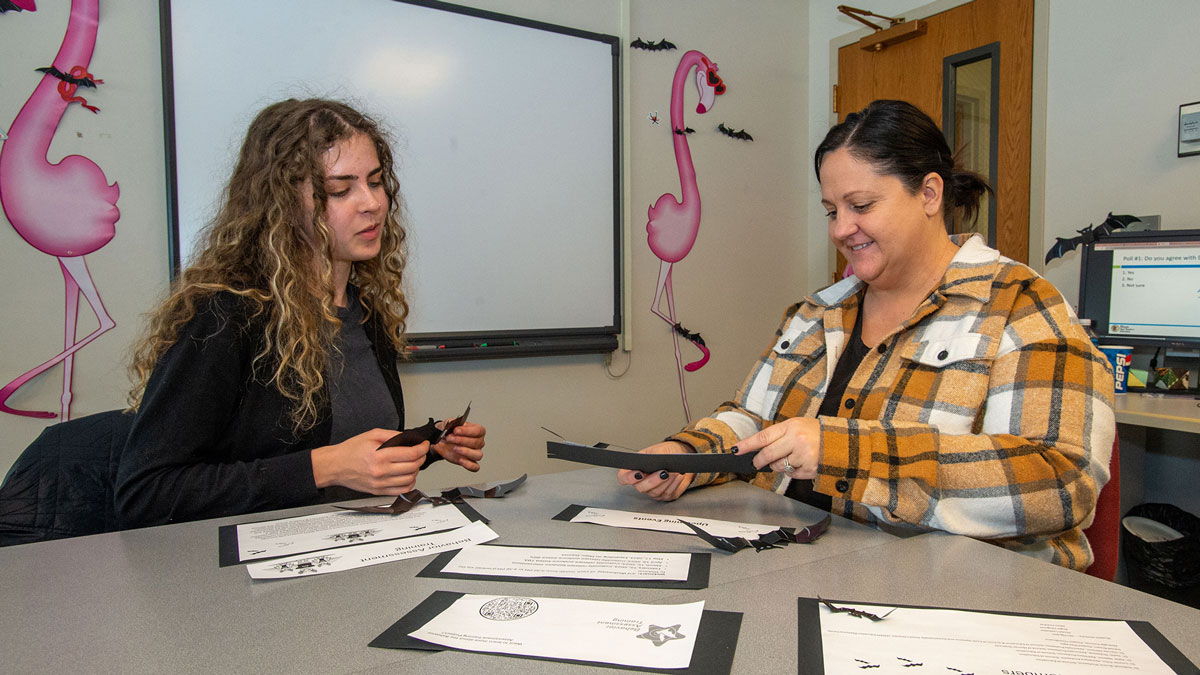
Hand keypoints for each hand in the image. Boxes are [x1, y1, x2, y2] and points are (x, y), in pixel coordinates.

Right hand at [311, 428, 428, 494]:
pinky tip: (407, 475)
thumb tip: (408, 437)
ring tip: (413, 463)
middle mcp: (381, 471)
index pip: (410, 454)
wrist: (335, 466)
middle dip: (421, 457)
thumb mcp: (371, 435)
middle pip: (413, 466)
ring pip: (410, 479)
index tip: (424, 445)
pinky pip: (401, 490)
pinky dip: (409, 483)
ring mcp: (380, 483)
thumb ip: (392, 435)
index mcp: (379, 456)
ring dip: (416, 470)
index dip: (422, 448)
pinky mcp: (379, 491)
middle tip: (420, 452)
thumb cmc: (350, 451)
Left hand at [432, 421, 485, 470]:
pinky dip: (469, 465)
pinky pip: (475, 467)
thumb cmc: (449, 431)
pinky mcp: (470, 462)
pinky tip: (460, 460)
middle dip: (461, 440)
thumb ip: (450, 423)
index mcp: (477, 430)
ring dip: (466, 452)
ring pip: (478, 455)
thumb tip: (451, 426)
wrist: (442, 441)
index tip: (456, 430)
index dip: (467, 431)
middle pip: (476, 442)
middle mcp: (479, 442)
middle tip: (450, 438)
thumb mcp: (448, 423)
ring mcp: (475, 453)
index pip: (478, 430)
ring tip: (455, 448)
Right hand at [616, 441, 693, 500]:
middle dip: (653, 480)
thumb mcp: (658, 450)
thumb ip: (654, 457)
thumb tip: (655, 463)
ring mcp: (652, 491)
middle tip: (663, 472)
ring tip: (675, 471)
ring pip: (656, 492)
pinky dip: (674, 485)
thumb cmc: (665, 452)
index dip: (628, 478)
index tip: (639, 473)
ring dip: (666, 482)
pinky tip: (679, 476)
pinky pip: (668, 494)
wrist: (678, 457)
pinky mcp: (664, 495)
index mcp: (634, 469)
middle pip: (641, 487)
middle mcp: (641, 482)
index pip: (623, 478)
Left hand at [733, 417, 820, 477]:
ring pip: (778, 466)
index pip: (763, 437)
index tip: (736, 449)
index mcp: (791, 426)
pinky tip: (801, 463)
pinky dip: (792, 471)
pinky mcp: (809, 468)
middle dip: (759, 460)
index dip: (747, 444)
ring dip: (779, 465)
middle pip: (768, 454)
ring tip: (791, 457)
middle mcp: (796, 440)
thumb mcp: (797, 426)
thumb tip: (758, 447)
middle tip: (757, 462)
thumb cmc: (816, 433)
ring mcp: (803, 455)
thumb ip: (779, 435)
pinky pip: (791, 474)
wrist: (840, 442)